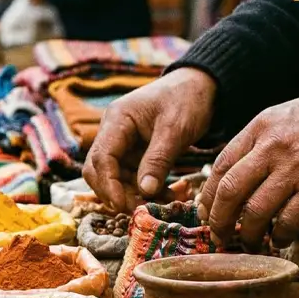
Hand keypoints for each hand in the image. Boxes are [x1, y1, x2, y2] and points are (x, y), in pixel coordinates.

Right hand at [83, 68, 217, 212]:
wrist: (201, 86)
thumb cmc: (187, 99)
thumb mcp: (175, 129)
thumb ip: (158, 160)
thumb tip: (145, 192)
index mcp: (117, 120)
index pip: (101, 158)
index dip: (109, 185)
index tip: (123, 205)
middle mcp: (112, 132)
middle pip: (98, 170)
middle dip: (114, 193)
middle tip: (138, 210)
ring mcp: (122, 143)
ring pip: (114, 177)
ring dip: (132, 194)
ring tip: (160, 204)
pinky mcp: (133, 153)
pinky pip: (131, 177)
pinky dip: (144, 190)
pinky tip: (164, 196)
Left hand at [197, 86, 298, 249]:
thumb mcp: (281, 118)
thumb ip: (256, 144)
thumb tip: (232, 180)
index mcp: (258, 129)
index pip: (221, 167)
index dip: (209, 196)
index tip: (207, 213)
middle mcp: (272, 148)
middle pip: (231, 192)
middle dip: (219, 220)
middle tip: (219, 236)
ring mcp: (295, 169)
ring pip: (256, 211)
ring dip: (249, 234)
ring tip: (250, 243)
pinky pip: (289, 220)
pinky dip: (280, 235)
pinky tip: (280, 239)